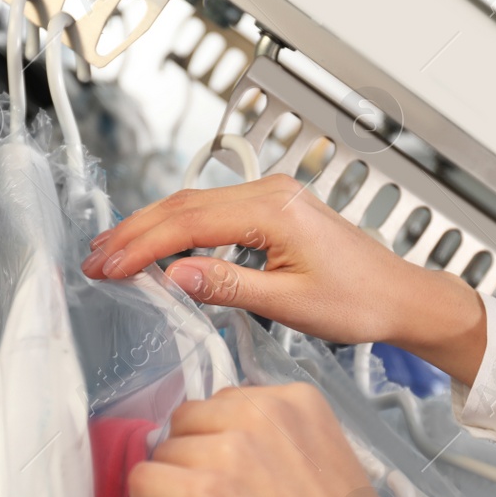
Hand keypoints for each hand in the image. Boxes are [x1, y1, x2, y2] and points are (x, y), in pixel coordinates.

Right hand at [81, 175, 487, 385]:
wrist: (401, 296)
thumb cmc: (360, 301)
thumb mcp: (291, 304)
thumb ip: (229, 286)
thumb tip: (175, 275)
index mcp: (274, 210)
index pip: (188, 223)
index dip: (141, 246)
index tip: (108, 267)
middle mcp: (270, 193)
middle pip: (183, 206)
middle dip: (133, 233)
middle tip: (94, 259)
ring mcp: (271, 196)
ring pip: (193, 205)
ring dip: (150, 228)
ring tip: (112, 252)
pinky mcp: (272, 209)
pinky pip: (212, 211)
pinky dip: (176, 228)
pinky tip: (156, 246)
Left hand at [128, 382, 419, 496]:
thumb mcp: (324, 457)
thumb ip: (276, 440)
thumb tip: (216, 449)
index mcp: (296, 400)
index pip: (226, 403)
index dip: (217, 439)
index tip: (225, 474)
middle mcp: (261, 412)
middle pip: (189, 420)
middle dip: (190, 456)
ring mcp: (230, 451)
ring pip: (165, 451)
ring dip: (170, 483)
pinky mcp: (204, 493)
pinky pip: (145, 479)